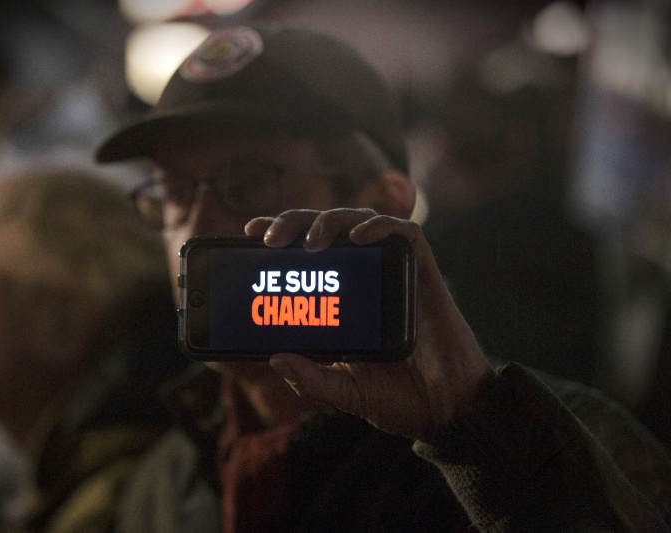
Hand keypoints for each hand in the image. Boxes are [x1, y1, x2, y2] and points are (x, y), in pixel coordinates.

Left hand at [245, 208, 493, 440]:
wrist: (447, 409)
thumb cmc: (399, 399)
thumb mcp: (344, 392)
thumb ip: (311, 380)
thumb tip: (275, 360)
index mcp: (339, 301)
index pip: (304, 255)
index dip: (280, 236)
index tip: (250, 233)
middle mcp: (362, 279)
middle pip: (326, 230)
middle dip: (295, 222)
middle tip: (271, 238)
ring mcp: (391, 273)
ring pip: (359, 222)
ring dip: (331, 222)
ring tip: (311, 241)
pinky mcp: (422, 272)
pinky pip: (406, 234)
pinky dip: (382, 226)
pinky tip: (361, 237)